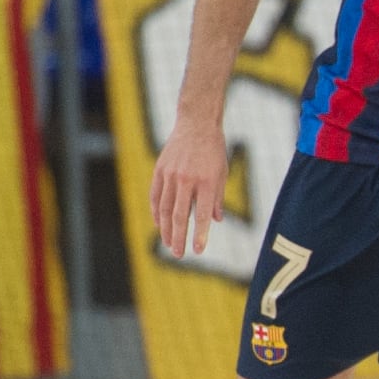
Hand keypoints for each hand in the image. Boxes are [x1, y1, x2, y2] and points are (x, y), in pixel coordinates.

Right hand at [149, 117, 228, 258]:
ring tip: (169, 244)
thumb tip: (215, 221)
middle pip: (181, 216)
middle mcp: (187, 180)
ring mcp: (171, 175)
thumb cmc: (214, 150)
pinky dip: (157, 212)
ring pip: (166, 209)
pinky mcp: (160, 170)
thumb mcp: (222, 173)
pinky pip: (156, 196)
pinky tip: (160, 224)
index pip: (202, 215)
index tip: (199, 250)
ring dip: (166, 229)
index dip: (200, 234)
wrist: (197, 124)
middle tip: (180, 254)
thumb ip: (218, 198)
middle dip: (180, 238)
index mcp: (206, 182)